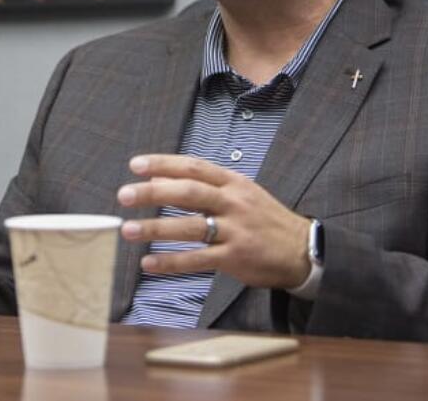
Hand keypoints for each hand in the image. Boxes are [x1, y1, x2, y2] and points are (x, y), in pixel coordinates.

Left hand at [117, 154, 311, 288]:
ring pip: (189, 226)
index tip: (136, 165)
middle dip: (153, 192)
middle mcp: (233, 202)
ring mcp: (234, 231)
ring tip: (128, 230)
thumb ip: (205, 186)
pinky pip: (197, 259)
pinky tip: (149, 263)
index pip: (193, 167)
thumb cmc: (264, 219)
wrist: (302, 250)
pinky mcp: (235, 258)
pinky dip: (171, 261)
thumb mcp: (241, 193)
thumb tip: (161, 178)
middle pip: (188, 192)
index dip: (163, 163)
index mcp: (233, 183)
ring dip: (155, 227)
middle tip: (124, 195)